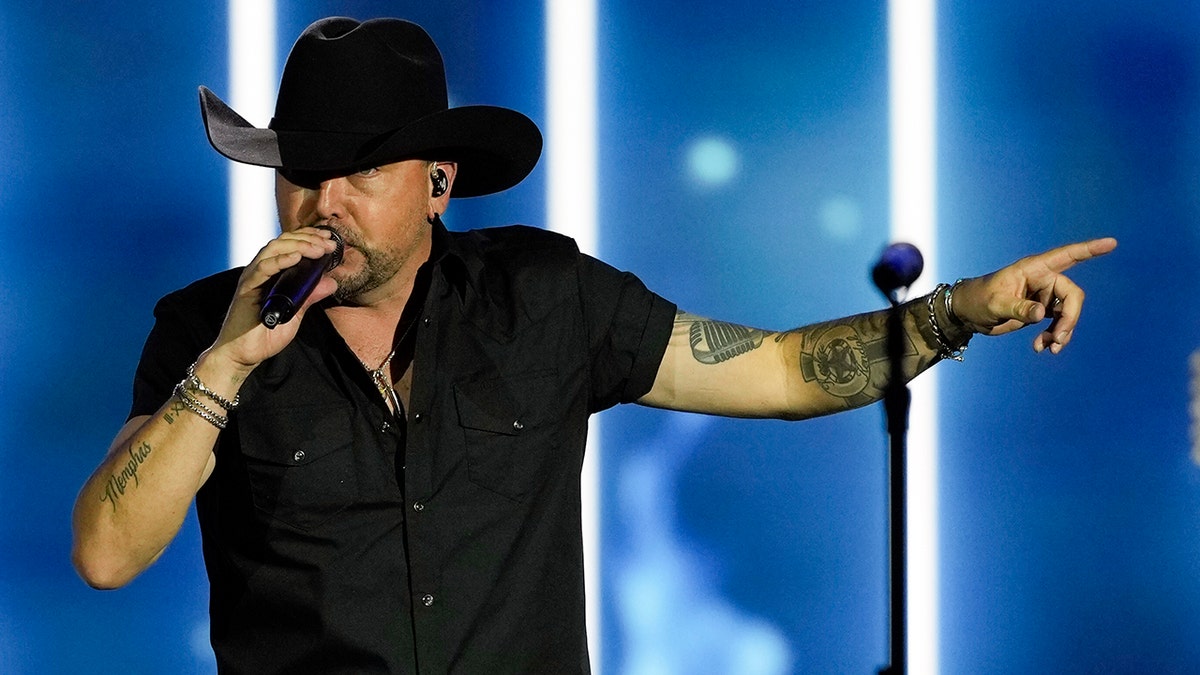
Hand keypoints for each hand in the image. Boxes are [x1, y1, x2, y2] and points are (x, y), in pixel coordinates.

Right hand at [206, 227, 341, 373]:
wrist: (243, 355)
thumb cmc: (265, 335)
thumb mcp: (296, 314)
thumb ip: (310, 296)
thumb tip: (332, 282)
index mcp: (272, 273)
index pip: (290, 245)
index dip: (310, 238)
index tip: (330, 240)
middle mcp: (261, 271)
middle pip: (283, 242)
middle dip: (309, 238)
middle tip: (330, 243)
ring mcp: (252, 278)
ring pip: (273, 249)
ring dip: (299, 245)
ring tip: (319, 249)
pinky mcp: (246, 288)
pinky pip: (263, 268)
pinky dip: (280, 260)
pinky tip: (296, 258)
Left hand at [950, 237, 1117, 353]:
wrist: (968, 314)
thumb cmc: (978, 300)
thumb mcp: (995, 304)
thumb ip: (1018, 308)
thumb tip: (1041, 314)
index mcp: (1033, 269)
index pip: (1067, 256)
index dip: (1090, 249)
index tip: (1112, 243)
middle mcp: (1043, 280)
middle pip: (1072, 296)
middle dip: (1069, 319)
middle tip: (1058, 340)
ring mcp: (1043, 296)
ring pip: (1067, 313)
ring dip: (1062, 332)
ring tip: (1049, 348)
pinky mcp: (1041, 311)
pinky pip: (1057, 324)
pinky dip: (1054, 337)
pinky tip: (1041, 348)